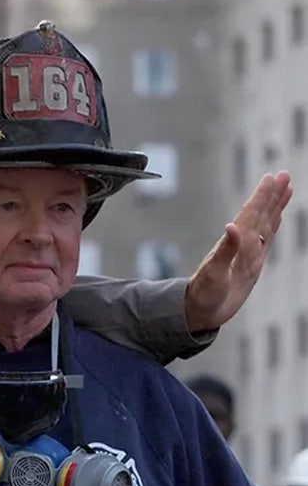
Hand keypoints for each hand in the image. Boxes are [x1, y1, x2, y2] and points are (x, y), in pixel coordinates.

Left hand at [185, 171, 292, 331]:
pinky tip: (277, 217)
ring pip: (265, 223)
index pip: (251, 214)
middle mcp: (242, 244)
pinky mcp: (251, 264)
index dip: (262, 197)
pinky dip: (273, 226)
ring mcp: (247, 253)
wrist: (199, 310)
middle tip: (284, 174)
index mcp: (234, 244)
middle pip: (260, 214)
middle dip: (272, 195)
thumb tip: (232, 226)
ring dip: (275, 206)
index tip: (272, 178)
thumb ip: (225, 250)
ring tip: (285, 188)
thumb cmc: (203, 293)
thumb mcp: (214, 273)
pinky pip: (266, 240)